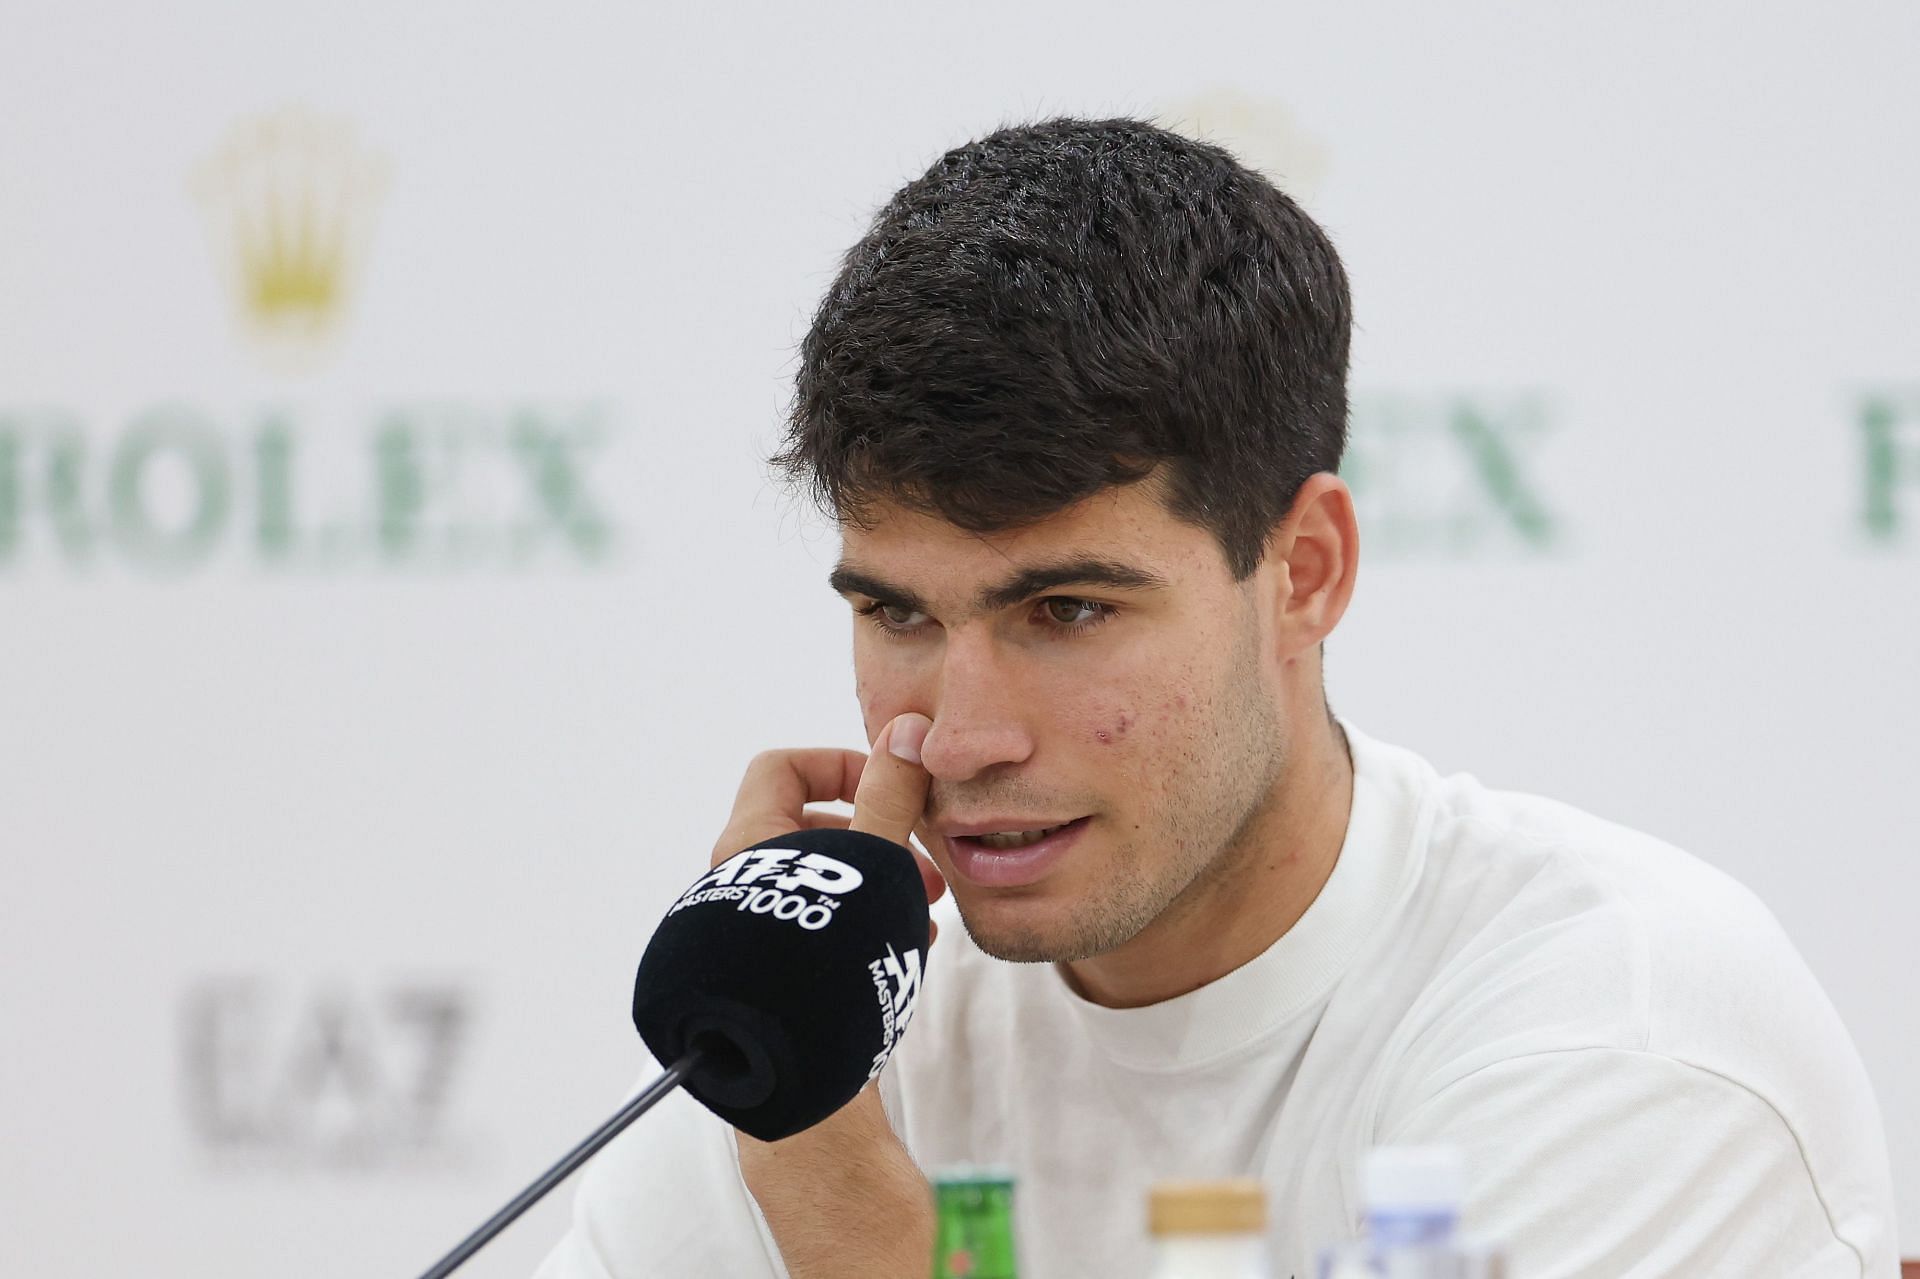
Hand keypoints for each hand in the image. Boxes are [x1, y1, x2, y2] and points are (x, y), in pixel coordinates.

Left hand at [714, 714, 941, 1277]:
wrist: (794, 1079)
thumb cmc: (827, 962)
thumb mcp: (872, 862)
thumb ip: (890, 795)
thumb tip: (905, 730)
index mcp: (747, 843)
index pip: (781, 766)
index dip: (839, 764)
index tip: (891, 788)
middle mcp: (736, 883)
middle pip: (805, 827)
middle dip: (873, 836)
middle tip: (921, 865)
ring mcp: (748, 933)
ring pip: (817, 885)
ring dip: (873, 885)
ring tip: (923, 912)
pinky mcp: (766, 977)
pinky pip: (816, 929)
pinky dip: (859, 924)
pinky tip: (904, 950)